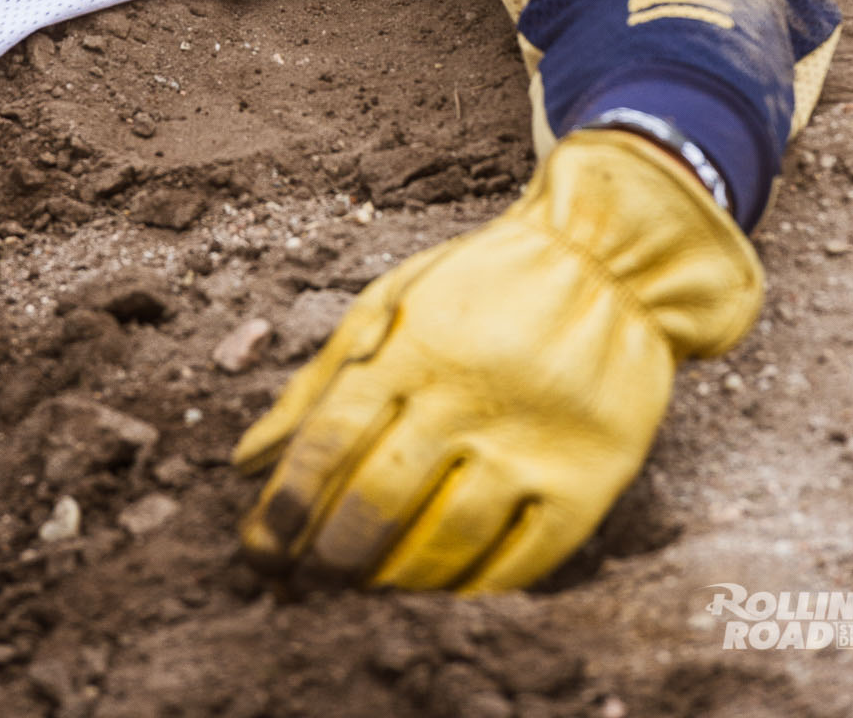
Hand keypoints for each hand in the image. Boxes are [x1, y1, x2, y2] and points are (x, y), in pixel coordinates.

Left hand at [232, 130, 761, 592]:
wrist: (608, 263)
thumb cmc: (482, 286)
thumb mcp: (391, 303)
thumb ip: (319, 380)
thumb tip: (245, 461)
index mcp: (416, 346)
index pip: (330, 440)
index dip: (285, 504)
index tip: (260, 546)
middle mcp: (472, 396)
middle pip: (380, 501)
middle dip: (332, 550)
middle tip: (316, 567)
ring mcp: (534, 443)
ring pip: (444, 543)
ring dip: (393, 577)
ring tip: (371, 578)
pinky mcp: (587, 481)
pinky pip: (520, 563)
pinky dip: (470, 588)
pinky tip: (443, 583)